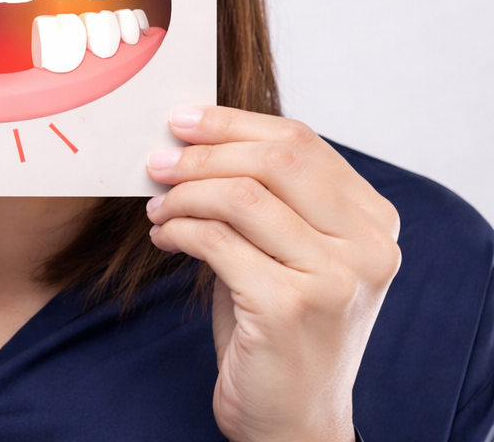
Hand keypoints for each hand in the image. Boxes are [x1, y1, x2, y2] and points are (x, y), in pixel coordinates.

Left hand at [146, 106, 399, 441]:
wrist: (293, 420)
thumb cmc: (279, 323)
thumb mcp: (288, 248)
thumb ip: (265, 192)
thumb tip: (193, 136)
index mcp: (373, 220)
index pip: (301, 141)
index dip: (233, 123)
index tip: (183, 120)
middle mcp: (367, 246)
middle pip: (275, 159)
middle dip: (204, 153)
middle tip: (159, 162)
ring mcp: (335, 278)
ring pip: (242, 196)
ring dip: (184, 194)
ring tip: (159, 207)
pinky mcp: (290, 308)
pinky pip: (216, 241)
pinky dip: (179, 230)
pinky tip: (164, 236)